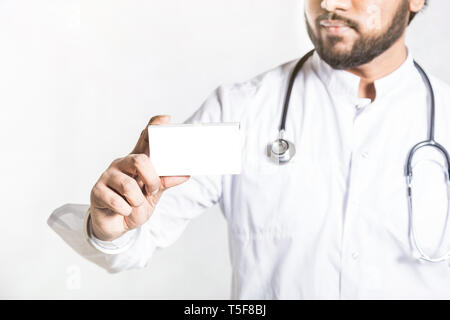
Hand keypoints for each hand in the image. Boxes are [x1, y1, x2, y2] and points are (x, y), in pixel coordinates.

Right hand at [89, 115, 189, 240]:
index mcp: (136, 161)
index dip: (154, 127)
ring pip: (129, 185)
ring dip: (138, 201)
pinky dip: (126, 210)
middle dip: (151, 179)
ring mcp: (108, 175)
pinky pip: (117, 201)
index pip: (144, 139)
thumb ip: (165, 182)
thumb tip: (185, 174)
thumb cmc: (134, 206)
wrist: (116, 226)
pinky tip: (122, 210)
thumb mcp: (153, 195)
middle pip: (140, 160)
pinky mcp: (97, 191)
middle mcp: (122, 164)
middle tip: (152, 190)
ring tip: (134, 204)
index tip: (165, 118)